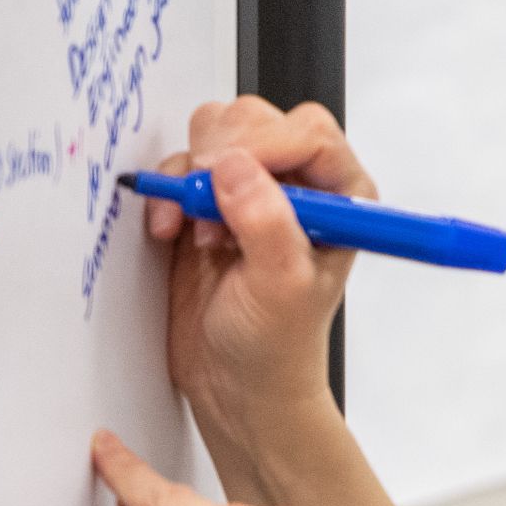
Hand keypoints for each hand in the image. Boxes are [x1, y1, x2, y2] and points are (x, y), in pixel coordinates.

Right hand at [143, 96, 371, 489]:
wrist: (237, 385)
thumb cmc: (276, 343)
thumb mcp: (281, 286)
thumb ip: (265, 222)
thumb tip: (236, 167)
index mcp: (340, 196)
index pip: (308, 132)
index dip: (264, 145)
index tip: (225, 176)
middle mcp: (298, 184)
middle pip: (255, 120)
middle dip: (222, 157)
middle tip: (211, 212)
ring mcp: (250, 191)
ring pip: (214, 133)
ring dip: (192, 176)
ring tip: (200, 231)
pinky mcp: (207, 205)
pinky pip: (179, 166)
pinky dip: (166, 191)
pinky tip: (170, 232)